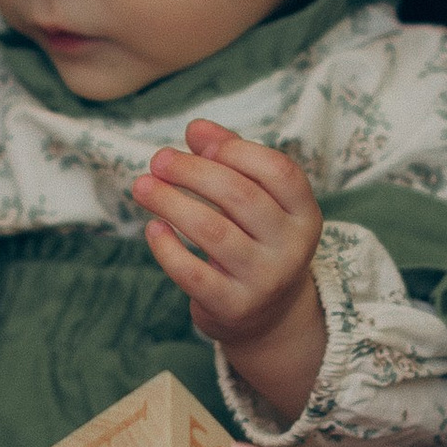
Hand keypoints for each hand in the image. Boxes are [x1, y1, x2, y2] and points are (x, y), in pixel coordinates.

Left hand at [132, 118, 326, 420]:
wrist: (269, 317)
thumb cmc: (256, 241)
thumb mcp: (260, 202)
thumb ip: (232, 161)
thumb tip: (196, 129)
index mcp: (304, 215)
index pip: (278, 171)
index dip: (236, 149)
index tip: (197, 138)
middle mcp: (291, 248)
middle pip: (240, 196)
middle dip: (192, 171)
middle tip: (158, 159)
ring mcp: (264, 281)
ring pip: (212, 230)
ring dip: (171, 202)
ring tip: (143, 186)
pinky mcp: (232, 307)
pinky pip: (192, 273)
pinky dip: (167, 248)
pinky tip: (152, 228)